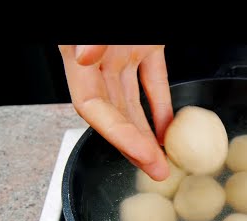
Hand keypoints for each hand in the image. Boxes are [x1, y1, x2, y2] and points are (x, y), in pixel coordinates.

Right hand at [58, 45, 172, 180]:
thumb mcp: (94, 25)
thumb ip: (90, 39)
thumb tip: (84, 55)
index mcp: (80, 55)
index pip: (93, 107)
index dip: (117, 136)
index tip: (143, 155)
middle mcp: (101, 60)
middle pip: (114, 114)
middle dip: (135, 146)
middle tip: (155, 170)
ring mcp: (124, 54)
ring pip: (134, 103)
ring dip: (147, 133)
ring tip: (161, 160)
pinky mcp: (146, 45)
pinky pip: (153, 80)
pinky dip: (161, 106)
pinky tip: (166, 129)